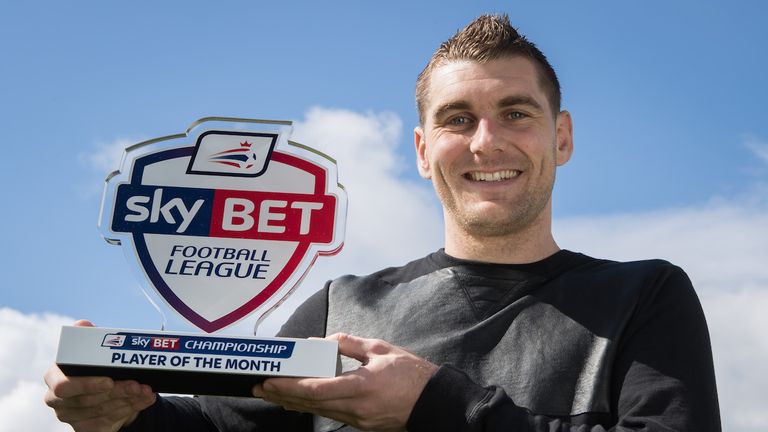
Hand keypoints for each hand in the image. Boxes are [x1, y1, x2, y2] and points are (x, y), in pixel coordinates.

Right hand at [43, 320, 155, 431]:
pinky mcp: (86, 428)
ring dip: (129, 399)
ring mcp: (71, 416)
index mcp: (55, 377)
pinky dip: (133, 408)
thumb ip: (88, 339)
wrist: (103, 390)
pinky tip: (146, 398)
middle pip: (89, 400)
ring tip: (146, 389)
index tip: (109, 380)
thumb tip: (83, 325)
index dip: (87, 385)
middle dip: (117, 391)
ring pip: (103, 410)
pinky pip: (111, 420)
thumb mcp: (93, 350)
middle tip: (138, 384)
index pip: (63, 386)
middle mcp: (58, 400)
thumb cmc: (95, 367)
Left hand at [253, 333, 437, 431]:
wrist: (434, 402)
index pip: (318, 389)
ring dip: (294, 403)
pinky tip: (300, 402)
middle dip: (283, 395)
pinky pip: (331, 415)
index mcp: (362, 385)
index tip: (272, 380)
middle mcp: (357, 407)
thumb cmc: (411, 373)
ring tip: (272, 395)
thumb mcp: (381, 350)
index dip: (291, 387)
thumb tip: (325, 342)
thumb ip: (350, 345)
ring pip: (319, 412)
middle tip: (261, 387)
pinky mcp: (362, 424)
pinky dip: (312, 407)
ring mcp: (359, 420)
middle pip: (312, 404)